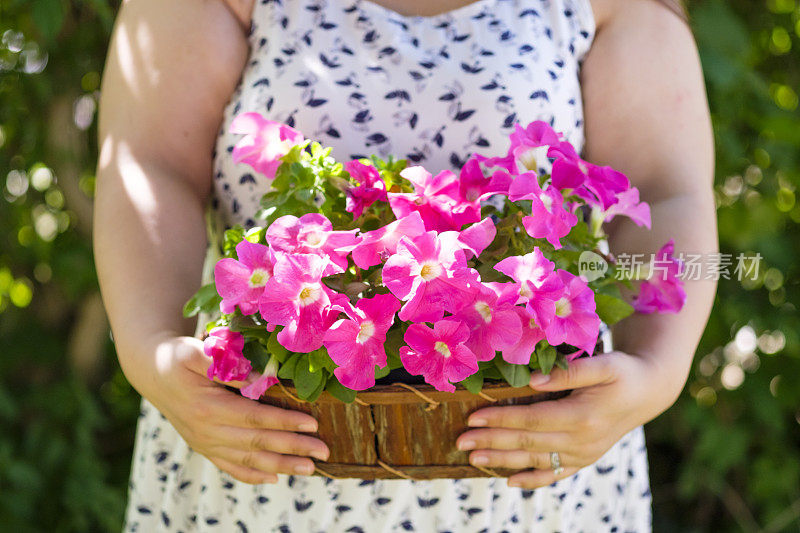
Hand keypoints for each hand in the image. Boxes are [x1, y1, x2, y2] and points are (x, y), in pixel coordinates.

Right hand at [121, 334, 329, 483]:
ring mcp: (205, 443)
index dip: (285, 423)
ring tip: (309, 469)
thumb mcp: (197, 353)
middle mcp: (207, 431)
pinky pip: (231, 466)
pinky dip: (253, 474)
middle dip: (293, 448)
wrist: (153, 372)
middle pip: (257, 443)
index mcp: (208, 407)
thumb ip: (226, 366)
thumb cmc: (179, 357)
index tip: (312, 424)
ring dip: (281, 466)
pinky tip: (274, 478)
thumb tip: (261, 378)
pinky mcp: (204, 447)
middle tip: (323, 451)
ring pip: (248, 460)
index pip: (255, 418)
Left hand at [456, 350, 682, 488]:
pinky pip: (555, 474)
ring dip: (502, 460)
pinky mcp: (585, 459)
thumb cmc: (623, 372)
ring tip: (473, 458)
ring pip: (536, 460)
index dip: (501, 418)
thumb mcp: (602, 364)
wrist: (649, 392)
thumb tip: (531, 379)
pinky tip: (510, 481)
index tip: (473, 417)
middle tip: (460, 441)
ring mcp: (583, 453)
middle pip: (528, 442)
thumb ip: (568, 372)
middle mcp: (582, 440)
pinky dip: (532, 480)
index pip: (532, 419)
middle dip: (491, 441)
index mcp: (583, 415)